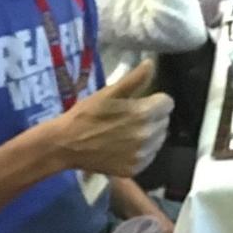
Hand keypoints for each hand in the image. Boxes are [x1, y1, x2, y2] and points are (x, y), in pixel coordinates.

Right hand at [52, 60, 173, 176]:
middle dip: (152, 116)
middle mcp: (147, 135)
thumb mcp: (108, 93)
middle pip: (164, 121)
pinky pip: (149, 156)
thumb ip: (134, 79)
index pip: (168, 103)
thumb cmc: (86, 115)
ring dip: (149, 134)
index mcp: (143, 113)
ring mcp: (142, 155)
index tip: (141, 102)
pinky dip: (141, 151)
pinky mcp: (135, 169)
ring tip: (126, 131)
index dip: (155, 100)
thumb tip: (151, 63)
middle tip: (130, 117)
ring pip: (158, 139)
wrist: (65, 145)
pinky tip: (124, 146)